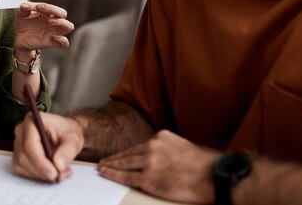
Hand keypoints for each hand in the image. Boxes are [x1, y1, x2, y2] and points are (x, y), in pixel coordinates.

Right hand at [13, 112, 83, 181]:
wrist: (65, 134)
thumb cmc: (67, 131)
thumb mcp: (73, 139)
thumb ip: (67, 150)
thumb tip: (58, 164)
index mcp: (32, 121)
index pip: (30, 144)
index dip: (40, 161)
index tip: (53, 173)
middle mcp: (21, 131)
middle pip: (24, 156)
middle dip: (42, 170)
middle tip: (60, 175)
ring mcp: (18, 144)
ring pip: (22, 165)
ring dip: (41, 174)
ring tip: (60, 172)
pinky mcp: (19, 155)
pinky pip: (23, 170)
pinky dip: (38, 175)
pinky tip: (51, 171)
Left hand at [14, 2, 73, 54]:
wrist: (20, 38)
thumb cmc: (23, 24)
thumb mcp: (21, 15)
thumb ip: (23, 9)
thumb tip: (24, 5)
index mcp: (47, 13)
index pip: (52, 7)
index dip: (46, 6)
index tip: (37, 7)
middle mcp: (53, 21)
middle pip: (63, 13)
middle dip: (56, 11)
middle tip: (46, 14)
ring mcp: (54, 31)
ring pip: (69, 26)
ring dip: (62, 23)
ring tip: (50, 22)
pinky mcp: (53, 42)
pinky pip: (65, 42)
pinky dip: (62, 40)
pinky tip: (53, 37)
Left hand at [98, 130, 217, 203]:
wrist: (214, 177)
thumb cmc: (206, 166)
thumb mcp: (184, 147)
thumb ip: (169, 149)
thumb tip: (163, 157)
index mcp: (161, 137)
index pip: (139, 146)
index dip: (127, 152)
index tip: (119, 155)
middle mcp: (152, 147)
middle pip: (128, 153)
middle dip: (115, 158)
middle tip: (104, 161)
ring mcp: (149, 163)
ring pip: (124, 163)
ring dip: (110, 165)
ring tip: (101, 167)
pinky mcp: (149, 180)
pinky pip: (126, 177)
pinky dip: (113, 175)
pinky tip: (105, 173)